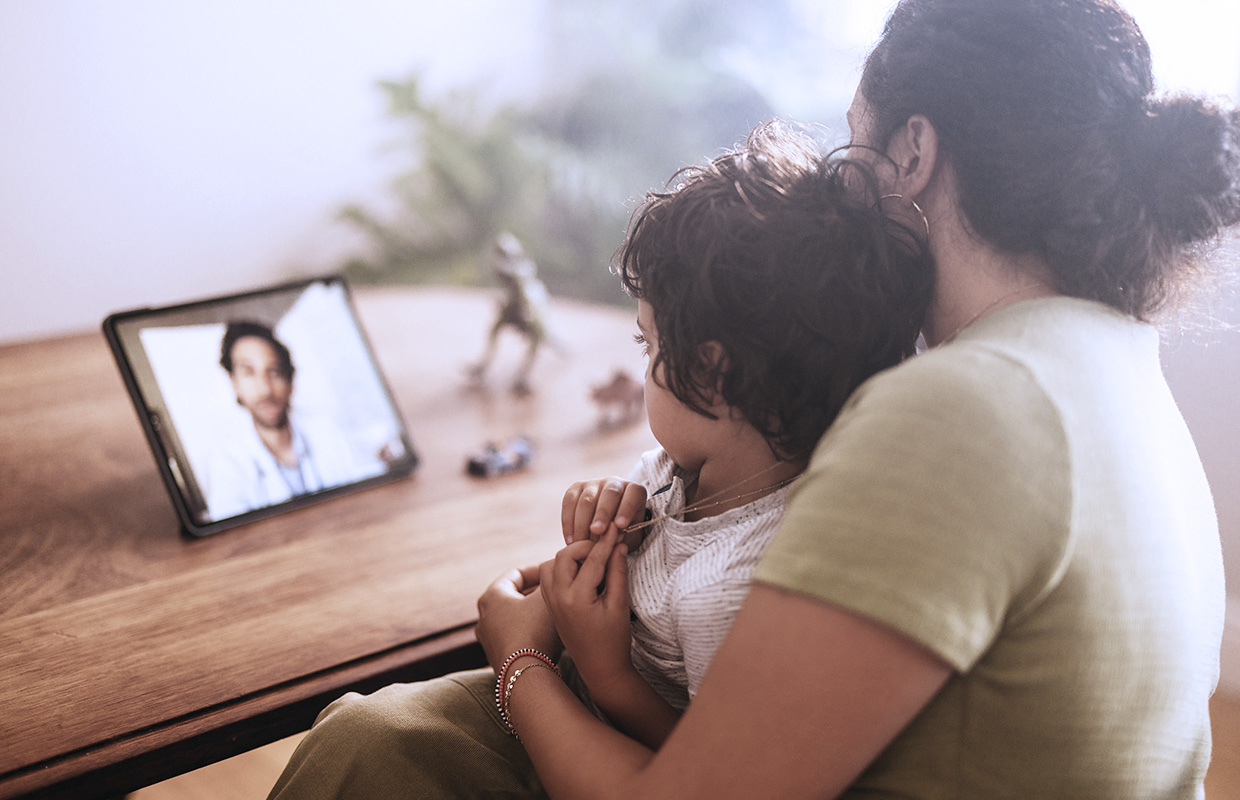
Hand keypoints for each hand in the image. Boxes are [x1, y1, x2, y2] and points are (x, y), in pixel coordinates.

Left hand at [476, 565, 560, 671]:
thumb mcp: (547, 596)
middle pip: (514, 596)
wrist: (525, 675)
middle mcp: (484, 617)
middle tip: (558, 592)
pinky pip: (516, 637)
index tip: (557, 572)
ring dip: (534, 614)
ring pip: (515, 618)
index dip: (539, 570)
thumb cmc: (535, 630)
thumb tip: (557, 570)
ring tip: (556, 614)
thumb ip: (552, 579)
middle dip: (537, 593)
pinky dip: (531, 632)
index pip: (516, 573)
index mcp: (491, 596)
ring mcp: (489, 640)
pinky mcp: (498, 659)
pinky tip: (549, 637)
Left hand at [541, 526, 633, 689]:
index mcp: (576, 598)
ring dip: (569, 558)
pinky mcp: (550, 607)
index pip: (592, 559)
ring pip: (551, 565)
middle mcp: (557, 598)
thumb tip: (619, 545)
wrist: (600, 669)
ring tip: (591, 562)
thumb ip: (618, 572)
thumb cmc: (614, 640)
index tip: (617, 529)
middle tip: (603, 547)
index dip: (607, 542)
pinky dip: (561, 569)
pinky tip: (580, 574)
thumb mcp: (620, 605)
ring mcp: (550, 603)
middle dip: (584, 547)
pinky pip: (548, 578)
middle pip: (564, 555)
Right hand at [562, 477, 647, 543]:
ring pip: (587, 499)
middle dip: (602, 513)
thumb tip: (612, 538)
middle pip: (609, 494)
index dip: (627, 508)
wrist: (607, 528)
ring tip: (581, 542)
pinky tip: (570, 540)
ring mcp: (594, 484)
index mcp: (634, 491)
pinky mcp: (576, 488)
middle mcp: (615, 483)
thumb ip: (623, 536)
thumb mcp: (629, 537)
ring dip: (583, 522)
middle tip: (597, 531)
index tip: (621, 525)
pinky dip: (569, 522)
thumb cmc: (623, 533)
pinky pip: (569, 502)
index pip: (633, 494)